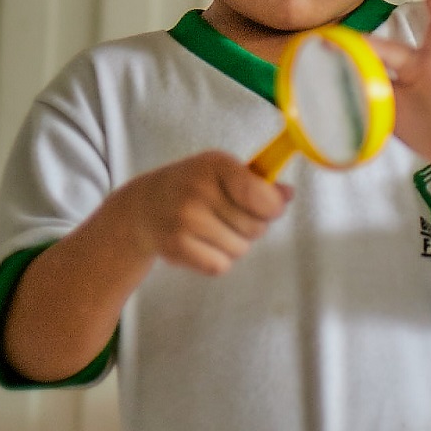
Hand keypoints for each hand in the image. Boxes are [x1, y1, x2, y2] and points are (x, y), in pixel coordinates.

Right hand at [114, 150, 290, 276]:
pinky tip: (202, 244)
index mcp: (215, 164)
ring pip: (240, 249)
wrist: (143, 206)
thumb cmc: (192, 187)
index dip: (272, 207)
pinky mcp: (175, 246)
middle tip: (229, 217)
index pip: (260, 195)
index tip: (268, 208)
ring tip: (213, 230)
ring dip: (234, 245)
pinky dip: (217, 261)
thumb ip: (257, 183)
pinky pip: (220, 265)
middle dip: (251, 227)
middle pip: (256, 227)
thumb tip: (287, 194)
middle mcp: (198, 189)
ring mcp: (184, 219)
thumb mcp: (222, 172)